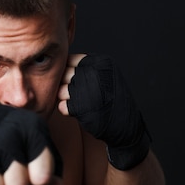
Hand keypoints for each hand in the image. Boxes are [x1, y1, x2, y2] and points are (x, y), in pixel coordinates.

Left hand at [58, 53, 150, 169]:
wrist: (125, 125)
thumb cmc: (111, 100)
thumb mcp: (106, 75)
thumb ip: (86, 67)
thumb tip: (59, 64)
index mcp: (101, 62)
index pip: (70, 59)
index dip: (68, 71)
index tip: (75, 80)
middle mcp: (95, 73)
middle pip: (64, 74)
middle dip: (66, 85)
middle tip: (77, 94)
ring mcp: (88, 90)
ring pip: (60, 90)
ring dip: (66, 99)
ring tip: (78, 102)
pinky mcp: (82, 107)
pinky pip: (61, 106)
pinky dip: (67, 110)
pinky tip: (79, 111)